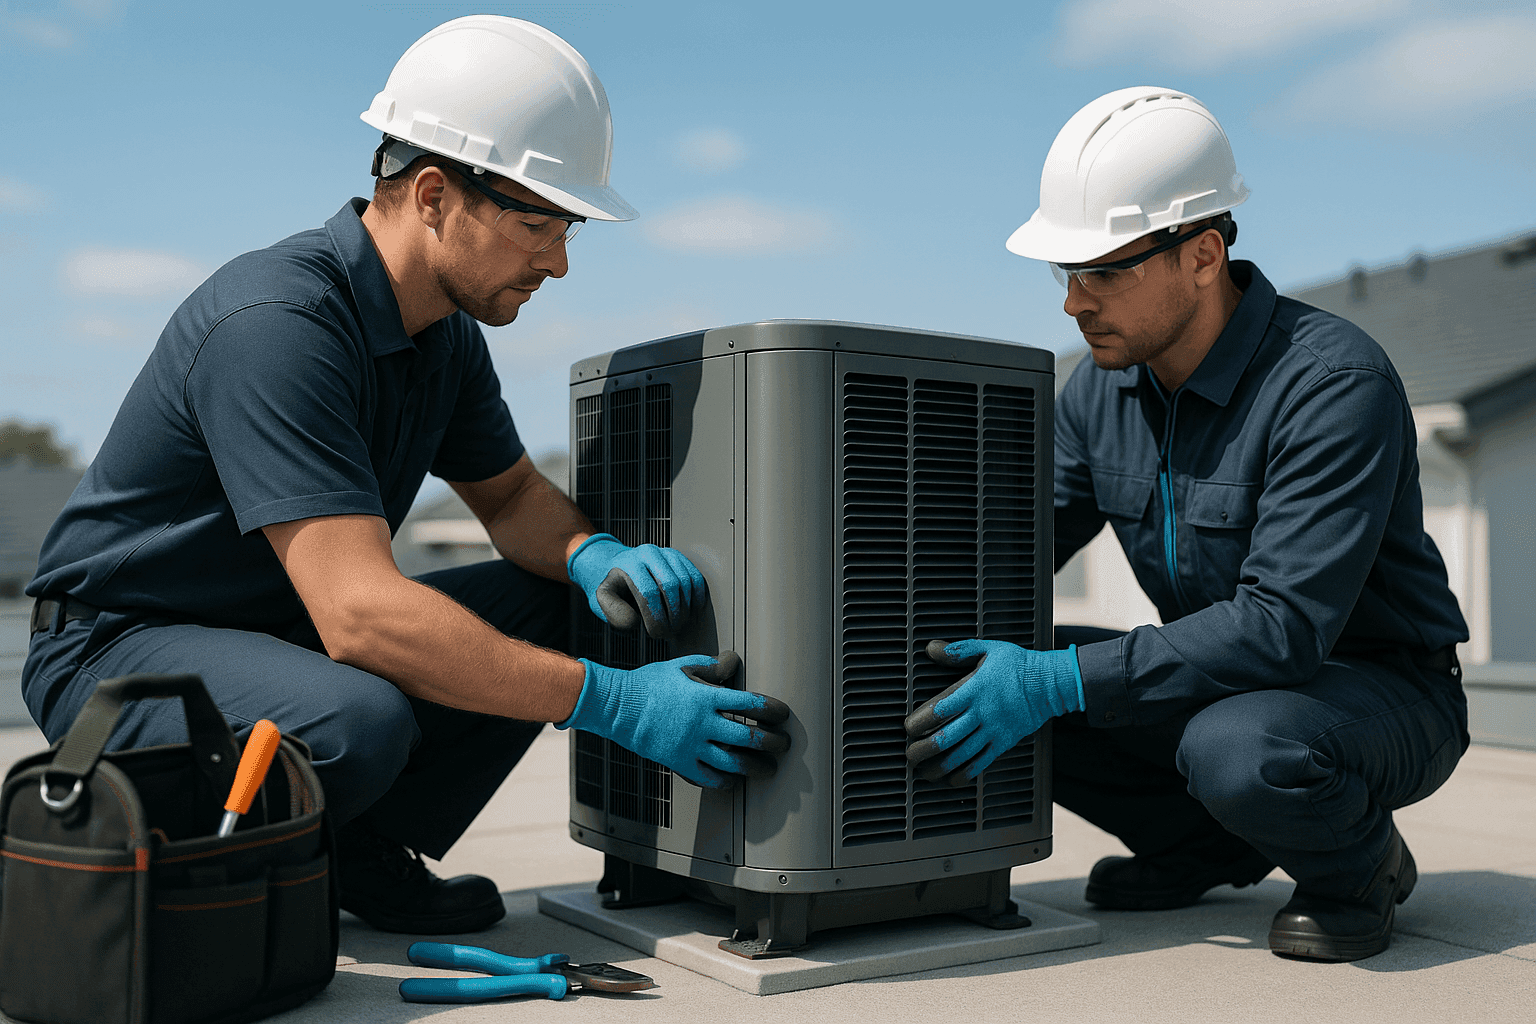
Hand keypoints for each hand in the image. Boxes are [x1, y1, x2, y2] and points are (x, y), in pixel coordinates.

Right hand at [558, 651, 790, 788]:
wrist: (617, 707)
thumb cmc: (648, 684)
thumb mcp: (681, 665)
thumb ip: (710, 666)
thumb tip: (732, 663)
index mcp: (706, 697)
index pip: (750, 704)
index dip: (772, 710)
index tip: (783, 714)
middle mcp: (702, 724)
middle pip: (749, 737)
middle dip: (773, 742)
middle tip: (784, 744)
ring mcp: (691, 746)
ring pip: (734, 763)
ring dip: (756, 767)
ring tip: (769, 768)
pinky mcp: (679, 762)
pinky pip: (709, 778)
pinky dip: (725, 781)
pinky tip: (734, 779)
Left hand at [567, 533, 706, 638]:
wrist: (616, 566)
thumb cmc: (612, 588)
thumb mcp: (603, 600)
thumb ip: (613, 613)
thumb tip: (636, 622)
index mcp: (630, 563)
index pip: (649, 592)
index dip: (655, 617)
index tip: (656, 634)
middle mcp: (650, 553)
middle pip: (671, 585)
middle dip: (673, 614)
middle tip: (669, 632)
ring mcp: (667, 553)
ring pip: (686, 581)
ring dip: (685, 609)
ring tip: (677, 625)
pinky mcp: (680, 558)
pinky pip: (696, 577)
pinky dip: (697, 598)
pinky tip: (690, 613)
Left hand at [904, 639, 1082, 785]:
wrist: (1051, 683)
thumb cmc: (1018, 665)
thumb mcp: (987, 649)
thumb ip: (958, 650)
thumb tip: (931, 648)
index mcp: (973, 690)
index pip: (939, 710)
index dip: (920, 722)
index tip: (908, 728)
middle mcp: (981, 713)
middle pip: (946, 738)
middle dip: (923, 750)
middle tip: (909, 754)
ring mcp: (993, 731)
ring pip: (961, 755)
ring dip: (939, 766)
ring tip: (924, 771)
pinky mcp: (1004, 743)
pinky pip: (981, 763)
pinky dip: (964, 774)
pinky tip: (952, 779)